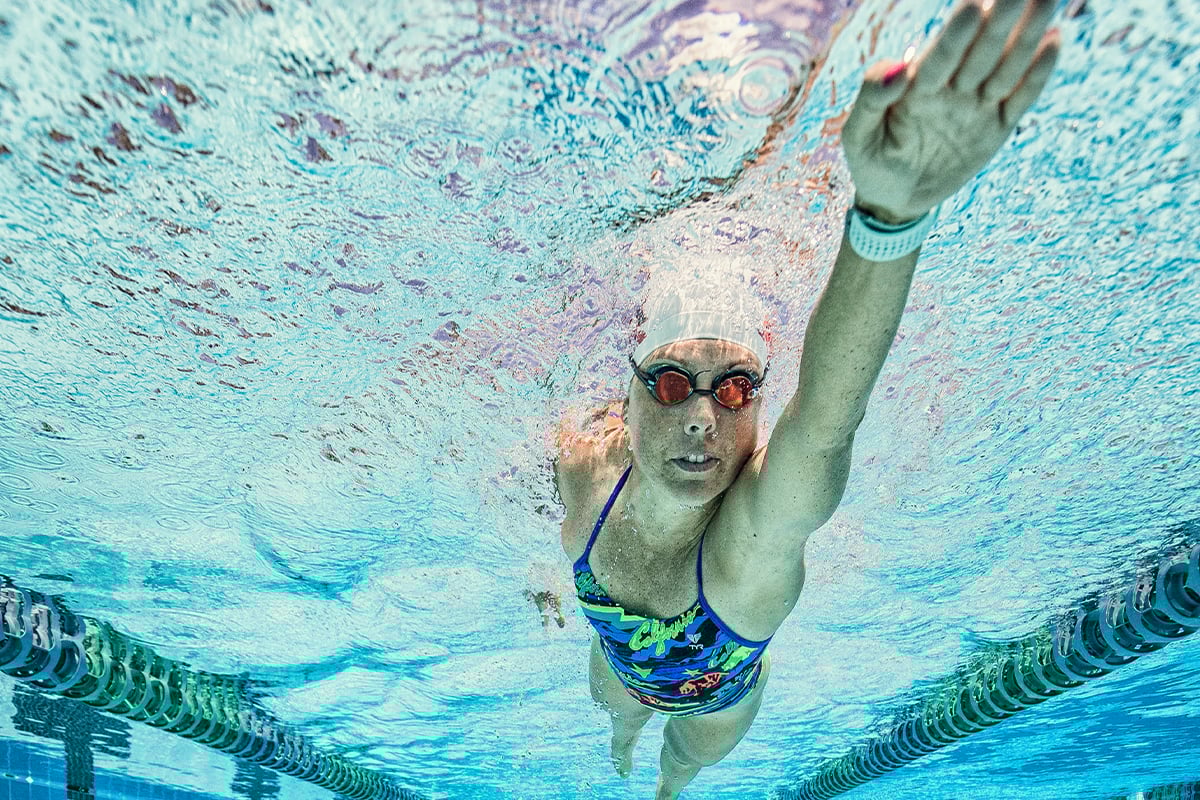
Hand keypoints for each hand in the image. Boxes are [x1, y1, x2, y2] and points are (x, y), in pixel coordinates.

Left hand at [842, 0, 1060, 223]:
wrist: (892, 199)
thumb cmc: (870, 160)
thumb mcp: (858, 135)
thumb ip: (871, 98)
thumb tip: (899, 68)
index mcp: (917, 84)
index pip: (941, 54)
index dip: (957, 33)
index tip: (974, 5)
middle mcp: (951, 87)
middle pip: (980, 49)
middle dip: (1001, 18)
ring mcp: (975, 105)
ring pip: (1006, 67)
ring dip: (1027, 35)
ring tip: (1048, 0)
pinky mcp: (996, 127)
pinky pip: (1020, 99)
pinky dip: (1036, 75)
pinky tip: (1054, 42)